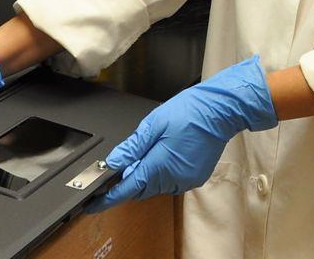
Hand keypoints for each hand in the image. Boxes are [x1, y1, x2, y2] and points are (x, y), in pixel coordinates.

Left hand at [89, 56, 275, 212]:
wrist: (220, 110)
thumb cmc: (189, 111)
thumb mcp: (154, 123)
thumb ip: (132, 147)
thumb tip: (113, 162)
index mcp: (158, 165)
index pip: (126, 189)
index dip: (108, 198)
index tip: (94, 204)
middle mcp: (172, 178)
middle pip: (140, 189)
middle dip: (130, 179)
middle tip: (129, 158)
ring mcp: (185, 180)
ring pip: (155, 186)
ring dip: (148, 174)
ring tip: (156, 147)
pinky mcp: (195, 178)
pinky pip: (171, 182)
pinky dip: (163, 173)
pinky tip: (169, 152)